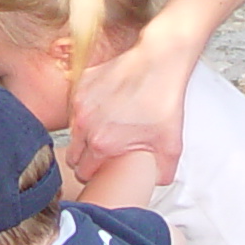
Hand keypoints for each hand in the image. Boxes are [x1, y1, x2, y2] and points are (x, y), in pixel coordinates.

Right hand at [69, 26, 197, 183]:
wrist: (158, 61)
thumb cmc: (164, 100)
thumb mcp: (172, 145)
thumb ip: (162, 174)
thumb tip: (155, 184)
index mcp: (102, 145)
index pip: (83, 173)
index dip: (94, 175)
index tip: (104, 170)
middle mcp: (85, 125)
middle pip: (73, 156)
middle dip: (85, 160)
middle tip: (104, 154)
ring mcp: (79, 104)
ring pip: (72, 133)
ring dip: (84, 136)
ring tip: (106, 130)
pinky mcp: (80, 86)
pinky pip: (76, 108)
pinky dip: (86, 112)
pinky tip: (106, 108)